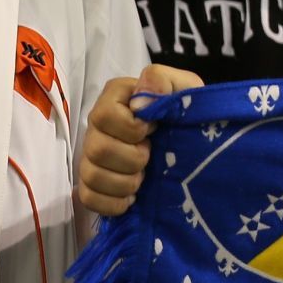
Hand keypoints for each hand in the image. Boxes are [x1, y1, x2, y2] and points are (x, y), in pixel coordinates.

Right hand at [78, 64, 202, 215]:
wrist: (195, 142)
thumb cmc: (189, 111)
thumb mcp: (186, 88)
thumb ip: (164, 80)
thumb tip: (140, 101)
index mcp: (116, 98)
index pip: (104, 115)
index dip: (131, 127)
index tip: (154, 129)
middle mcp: (97, 126)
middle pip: (96, 149)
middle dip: (132, 158)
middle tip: (151, 156)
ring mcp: (92, 155)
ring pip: (91, 176)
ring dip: (124, 182)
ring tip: (145, 177)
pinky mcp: (93, 183)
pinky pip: (88, 198)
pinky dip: (113, 202)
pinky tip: (133, 197)